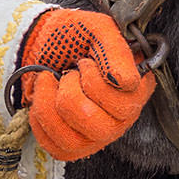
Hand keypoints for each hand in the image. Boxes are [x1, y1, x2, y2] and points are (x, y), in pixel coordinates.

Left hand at [19, 8, 154, 160]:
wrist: (41, 44)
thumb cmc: (74, 37)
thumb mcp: (97, 30)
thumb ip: (115, 50)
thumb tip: (126, 82)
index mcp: (137, 88)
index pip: (123, 98)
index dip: (94, 76)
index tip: (85, 62)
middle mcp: (124, 118)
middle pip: (93, 121)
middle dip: (69, 90)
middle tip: (69, 73)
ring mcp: (99, 137)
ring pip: (71, 138)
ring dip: (50, 103)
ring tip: (53, 84)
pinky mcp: (74, 148)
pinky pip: (54, 146)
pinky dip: (40, 120)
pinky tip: (45, 100)